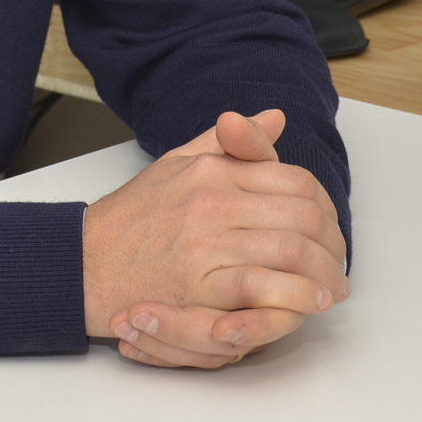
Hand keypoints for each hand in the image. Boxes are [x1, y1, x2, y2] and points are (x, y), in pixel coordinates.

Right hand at [83, 110, 348, 368]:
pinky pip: (262, 287)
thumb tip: (275, 118)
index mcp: (213, 169)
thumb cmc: (131, 218)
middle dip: (332, 245)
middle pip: (302, 215)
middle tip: (338, 265)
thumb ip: (232, 143)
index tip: (329, 230)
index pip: (294, 180)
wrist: (83, 262)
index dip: (325, 208)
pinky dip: (294, 296)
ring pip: (291, 250)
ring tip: (329, 288)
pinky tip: (306, 304)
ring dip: (322, 273)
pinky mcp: (197, 286)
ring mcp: (206, 242)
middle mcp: (213, 200)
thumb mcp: (177, 162)